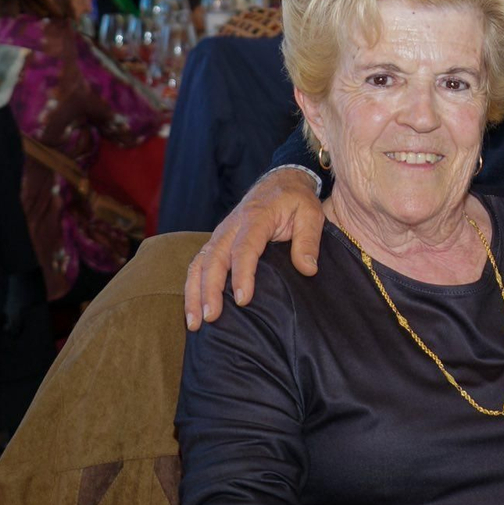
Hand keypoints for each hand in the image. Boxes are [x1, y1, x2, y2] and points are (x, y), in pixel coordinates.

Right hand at [183, 168, 325, 329]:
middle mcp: (231, 226)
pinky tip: (193, 310)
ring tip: (195, 323)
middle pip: (214, 259)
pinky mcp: (216, 242)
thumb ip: (309, 241)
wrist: (280, 181)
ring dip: (194, 293)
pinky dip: (192, 287)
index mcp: (256, 217)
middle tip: (211, 318)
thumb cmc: (296, 200)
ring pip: (200, 264)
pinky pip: (198, 264)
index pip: (244, 248)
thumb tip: (308, 269)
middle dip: (210, 290)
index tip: (243, 300)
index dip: (242, 275)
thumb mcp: (311, 214)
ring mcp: (220, 234)